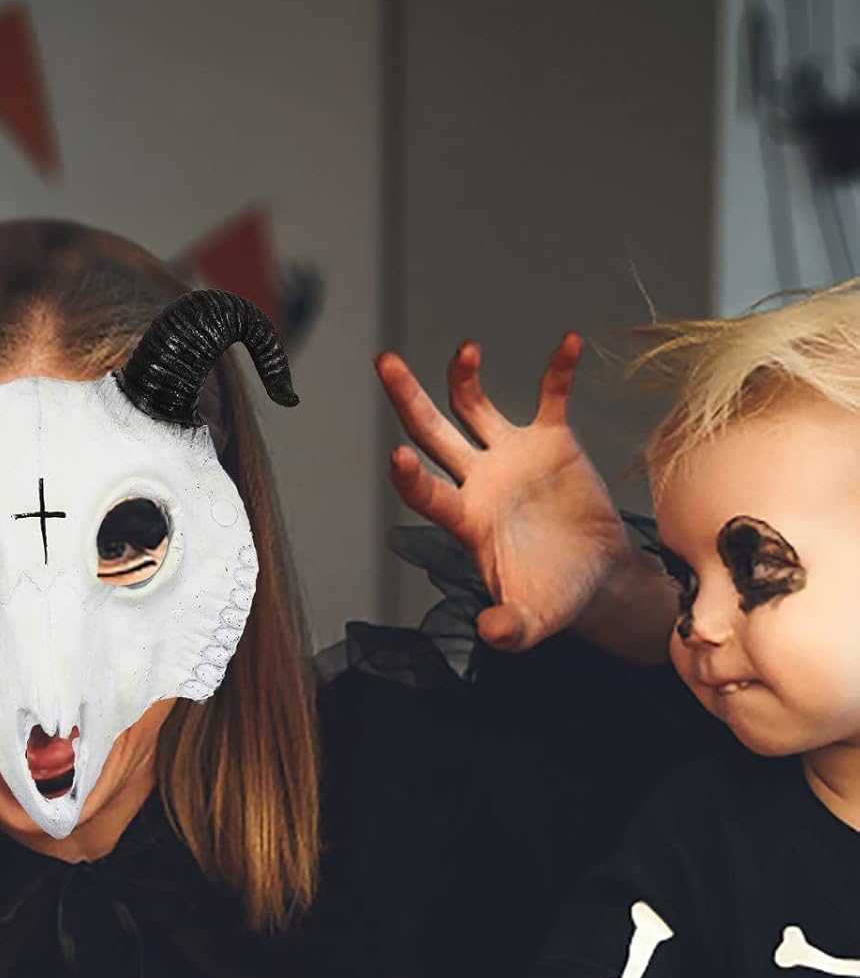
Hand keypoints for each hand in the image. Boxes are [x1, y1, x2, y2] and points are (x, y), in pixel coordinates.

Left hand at [377, 335, 638, 652]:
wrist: (594, 580)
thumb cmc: (552, 602)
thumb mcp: (531, 622)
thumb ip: (509, 629)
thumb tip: (490, 632)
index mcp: (466, 521)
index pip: (427, 494)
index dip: (410, 479)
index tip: (396, 458)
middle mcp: (477, 482)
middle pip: (432, 434)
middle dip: (407, 399)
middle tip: (384, 362)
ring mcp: (510, 458)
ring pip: (474, 408)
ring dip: (465, 377)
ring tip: (466, 351)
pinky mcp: (549, 443)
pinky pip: (551, 398)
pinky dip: (559, 371)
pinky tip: (570, 344)